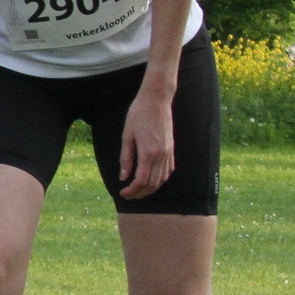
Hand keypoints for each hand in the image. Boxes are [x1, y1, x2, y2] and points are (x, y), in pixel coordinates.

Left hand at [115, 84, 176, 198]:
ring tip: (138, 191)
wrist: (156, 100)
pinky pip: (168, 170)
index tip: (123, 192)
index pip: (141, 180)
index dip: (132, 190)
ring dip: (150, 189)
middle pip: (152, 184)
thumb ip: (125, 158)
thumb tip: (123, 177)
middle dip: (140, 193)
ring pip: (162, 179)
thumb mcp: (127, 135)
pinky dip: (160, 179)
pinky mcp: (172, 149)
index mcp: (148, 152)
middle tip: (128, 195)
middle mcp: (161, 155)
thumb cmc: (138, 114)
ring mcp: (168, 152)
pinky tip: (152, 180)